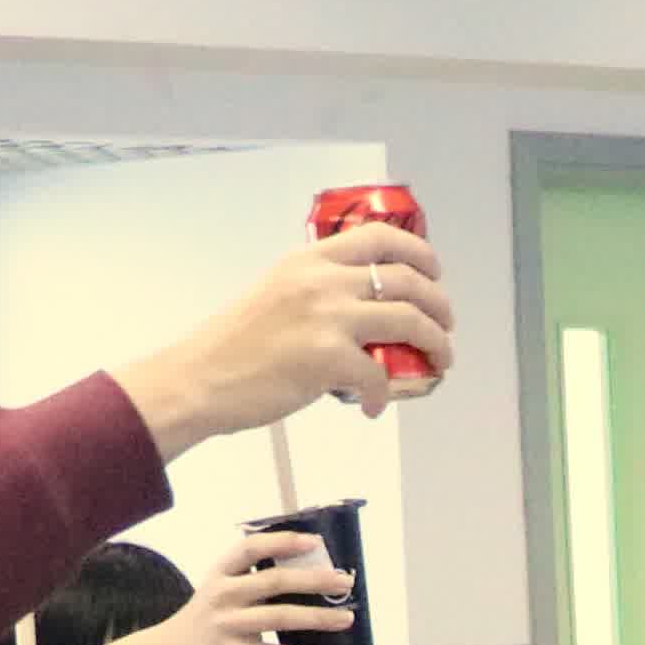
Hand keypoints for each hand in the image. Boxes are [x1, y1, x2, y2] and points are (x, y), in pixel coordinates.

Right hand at [83, 524, 357, 644]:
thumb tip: (309, 574)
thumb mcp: (220, 591)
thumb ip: (252, 582)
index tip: (314, 541)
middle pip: (274, 582)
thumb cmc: (206, 620)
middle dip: (314, 579)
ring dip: (319, 618)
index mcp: (221, 573)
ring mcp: (228, 625)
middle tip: (345, 581)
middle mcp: (223, 595)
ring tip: (348, 618)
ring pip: (281, 618)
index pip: (251, 548)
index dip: (283, 542)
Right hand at [117, 227, 456, 453]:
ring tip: (438, 361)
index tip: (433, 272)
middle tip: (445, 326)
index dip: (419, 253)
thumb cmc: (234, 346)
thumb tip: (365, 310)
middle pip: (408, 280)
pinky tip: (375, 407)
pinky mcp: (328, 358)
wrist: (199, 378)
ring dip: (436, 344)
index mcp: (310, 260)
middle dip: (439, 305)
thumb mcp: (278, 294)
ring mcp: (327, 317)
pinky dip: (386, 395)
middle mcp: (322, 280)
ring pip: (409, 320)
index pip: (380, 237)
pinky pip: (380, 375)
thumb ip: (319, 291)